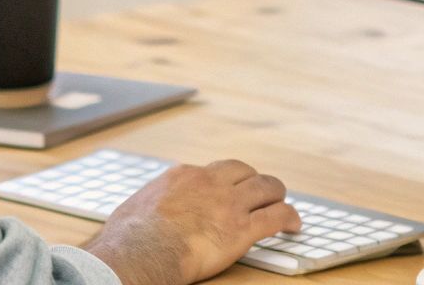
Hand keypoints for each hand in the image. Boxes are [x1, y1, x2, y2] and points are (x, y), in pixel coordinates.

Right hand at [81, 159, 300, 284]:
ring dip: (277, 194)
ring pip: (267, 187)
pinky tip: (294, 225)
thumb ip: (153, 204)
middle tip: (261, 192)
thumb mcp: (137, 206)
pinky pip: (277, 216)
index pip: (213, 171)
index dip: (223, 183)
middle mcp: (210, 183)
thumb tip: (144, 214)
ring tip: (282, 203)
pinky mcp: (241, 228)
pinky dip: (289, 218)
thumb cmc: (129, 238)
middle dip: (254, 181)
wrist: (139, 253)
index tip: (226, 192)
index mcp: (183, 176)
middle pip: (244, 171)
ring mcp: (228, 204)